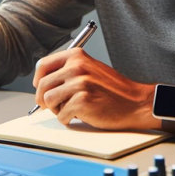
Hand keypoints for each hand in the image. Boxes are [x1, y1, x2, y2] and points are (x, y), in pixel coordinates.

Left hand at [32, 49, 158, 130]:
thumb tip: (43, 82)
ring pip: (49, 100)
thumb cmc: (113, 90)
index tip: (40, 88)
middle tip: (51, 106)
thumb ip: (68, 70)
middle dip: (44, 99)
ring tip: (70, 109)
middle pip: (42, 85)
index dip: (38, 80)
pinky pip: (61, 115)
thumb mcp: (90, 69)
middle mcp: (76, 67)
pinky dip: (67, 119)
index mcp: (77, 56)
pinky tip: (80, 115)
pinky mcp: (82, 101)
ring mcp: (80, 84)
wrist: (135, 103)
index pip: (43, 65)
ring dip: (57, 109)